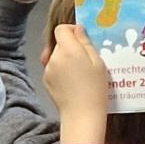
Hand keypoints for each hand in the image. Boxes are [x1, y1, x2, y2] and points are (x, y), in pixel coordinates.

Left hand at [43, 23, 110, 143]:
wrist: (82, 114)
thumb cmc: (95, 89)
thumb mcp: (98, 63)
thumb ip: (86, 43)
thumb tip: (78, 29)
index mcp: (68, 50)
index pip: (61, 29)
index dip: (71, 30)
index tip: (82, 38)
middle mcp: (54, 57)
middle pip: (59, 43)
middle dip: (70, 46)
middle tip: (85, 59)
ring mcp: (48, 69)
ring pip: (56, 55)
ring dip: (65, 58)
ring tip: (79, 72)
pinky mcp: (45, 80)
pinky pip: (53, 67)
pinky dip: (60, 70)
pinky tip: (71, 81)